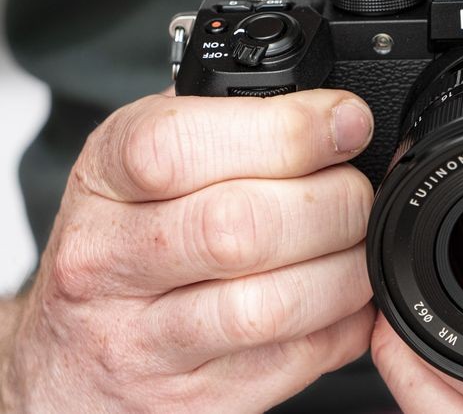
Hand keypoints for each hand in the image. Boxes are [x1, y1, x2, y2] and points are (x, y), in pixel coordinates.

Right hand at [0, 89, 375, 411]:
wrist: (69, 363)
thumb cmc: (122, 247)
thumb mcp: (143, 168)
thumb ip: (223, 129)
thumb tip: (334, 113)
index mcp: (105, 181)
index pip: (179, 146)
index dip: (285, 130)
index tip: (344, 122)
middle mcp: (113, 263)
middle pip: (242, 227)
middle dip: (334, 201)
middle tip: (357, 191)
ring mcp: (152, 342)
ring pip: (274, 305)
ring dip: (347, 270)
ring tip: (357, 245)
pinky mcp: (200, 397)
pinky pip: (300, 357)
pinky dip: (346, 320)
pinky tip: (344, 295)